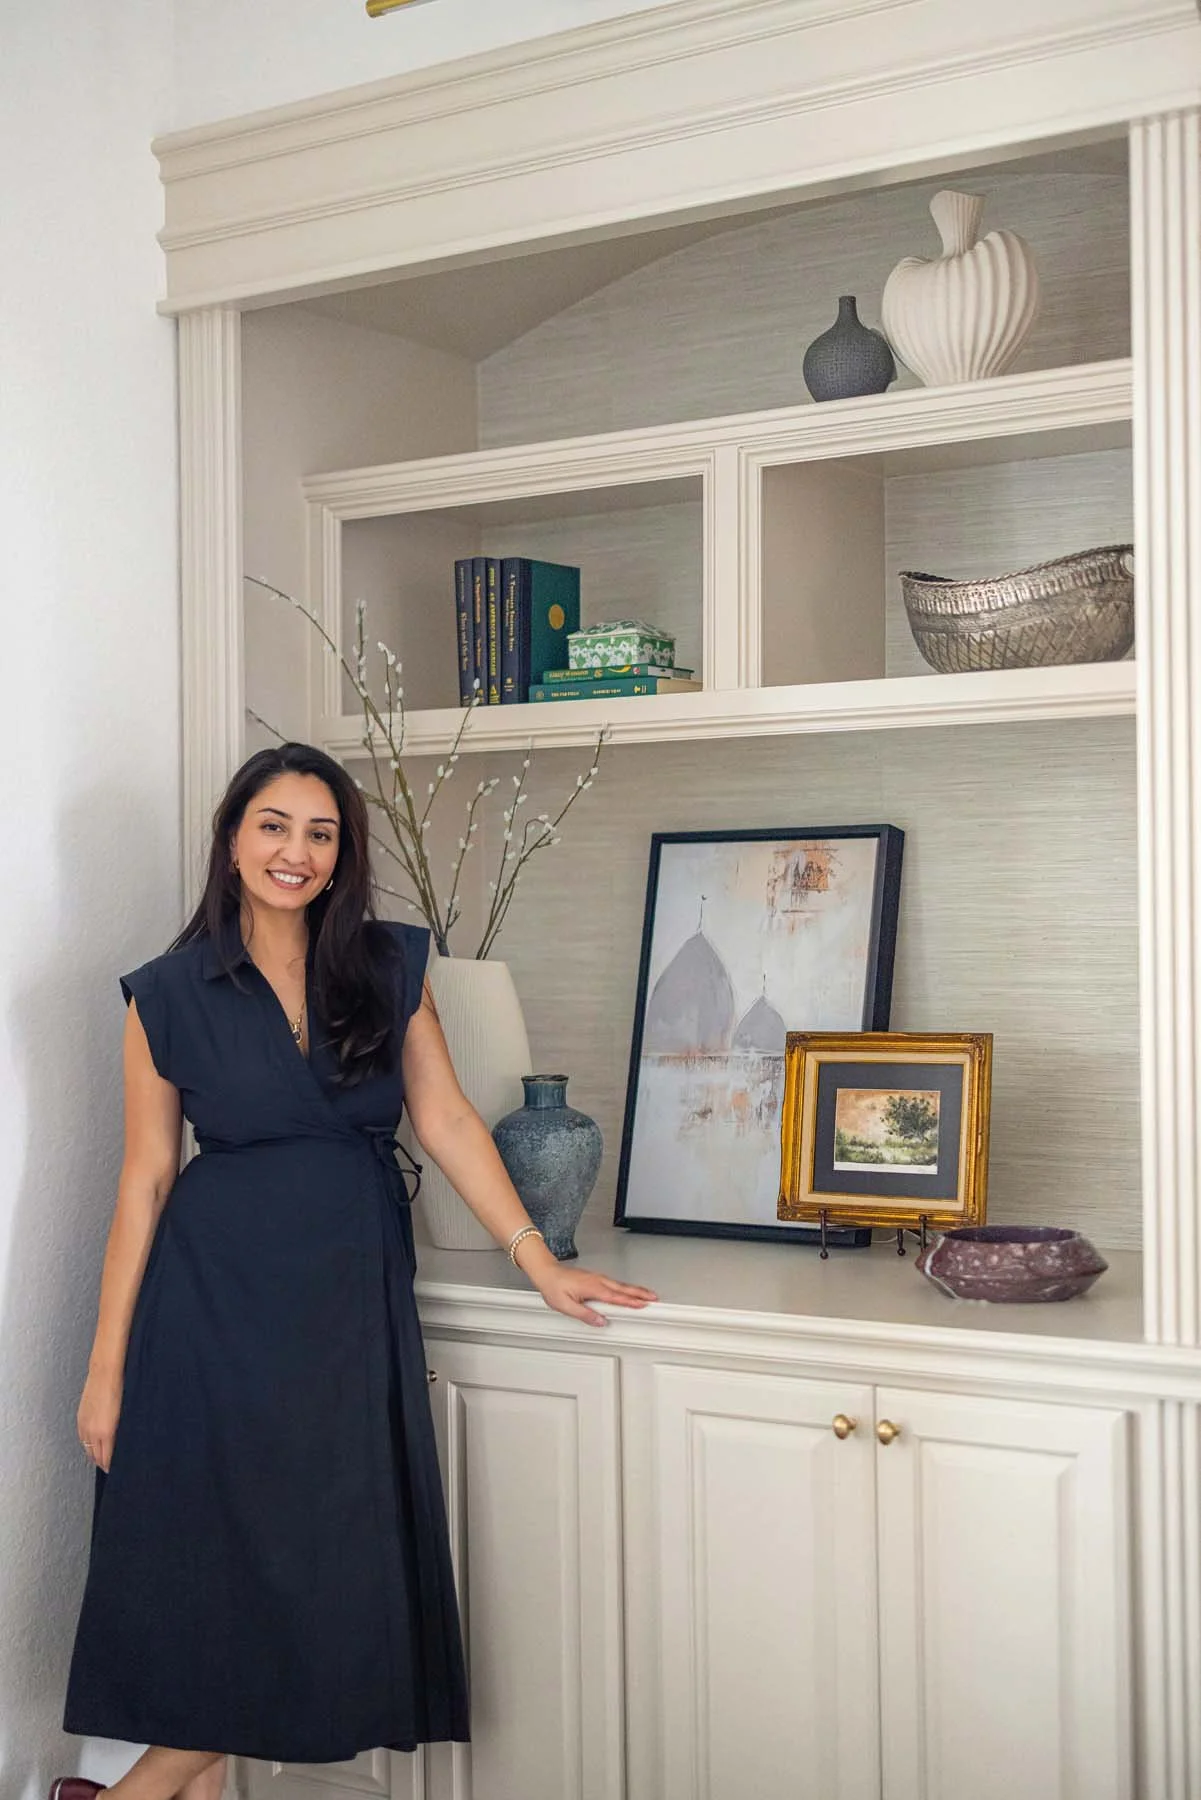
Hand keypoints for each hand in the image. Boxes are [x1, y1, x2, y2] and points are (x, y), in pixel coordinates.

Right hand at [77, 1370, 121, 1471]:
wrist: (105, 1372)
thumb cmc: (121, 1389)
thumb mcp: (126, 1414)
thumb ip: (123, 1432)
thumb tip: (125, 1445)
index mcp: (106, 1433)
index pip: (106, 1459)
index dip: (112, 1467)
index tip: (119, 1471)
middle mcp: (92, 1432)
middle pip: (96, 1457)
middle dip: (104, 1463)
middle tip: (114, 1467)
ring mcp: (84, 1425)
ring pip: (88, 1449)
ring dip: (95, 1455)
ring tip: (105, 1458)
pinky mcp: (80, 1418)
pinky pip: (83, 1439)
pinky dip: (89, 1445)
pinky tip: (95, 1444)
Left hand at [530, 1260, 658, 1327]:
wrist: (547, 1272)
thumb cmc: (554, 1287)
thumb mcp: (566, 1306)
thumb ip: (585, 1314)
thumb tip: (601, 1321)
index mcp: (592, 1287)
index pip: (616, 1297)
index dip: (630, 1301)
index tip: (643, 1304)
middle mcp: (598, 1281)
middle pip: (623, 1289)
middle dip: (640, 1293)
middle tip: (654, 1298)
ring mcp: (597, 1278)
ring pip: (620, 1285)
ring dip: (635, 1290)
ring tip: (647, 1295)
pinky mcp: (595, 1278)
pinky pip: (615, 1284)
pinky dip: (625, 1288)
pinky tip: (628, 1291)